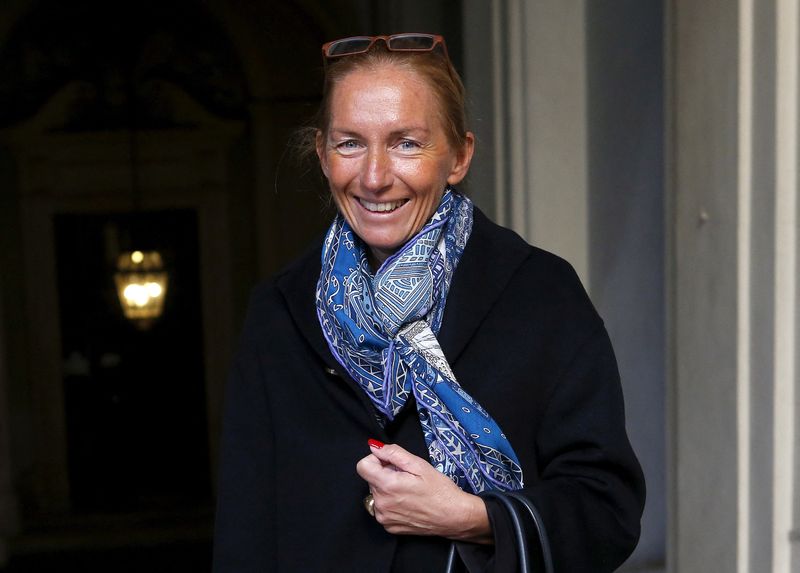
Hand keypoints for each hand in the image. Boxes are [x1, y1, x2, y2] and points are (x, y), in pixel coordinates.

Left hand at [356, 441, 492, 543]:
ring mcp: (384, 518)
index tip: (390, 462)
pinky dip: (391, 503)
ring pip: (376, 493)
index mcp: (387, 485)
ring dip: (388, 489)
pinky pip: (382, 508)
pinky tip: (408, 503)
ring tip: (408, 491)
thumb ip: (393, 453)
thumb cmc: (440, 490)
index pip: (362, 466)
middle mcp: (381, 504)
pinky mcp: (389, 527)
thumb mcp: (419, 464)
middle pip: (371, 479)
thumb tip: (374, 447)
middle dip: (385, 474)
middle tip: (406, 477)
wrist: (453, 517)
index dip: (376, 460)